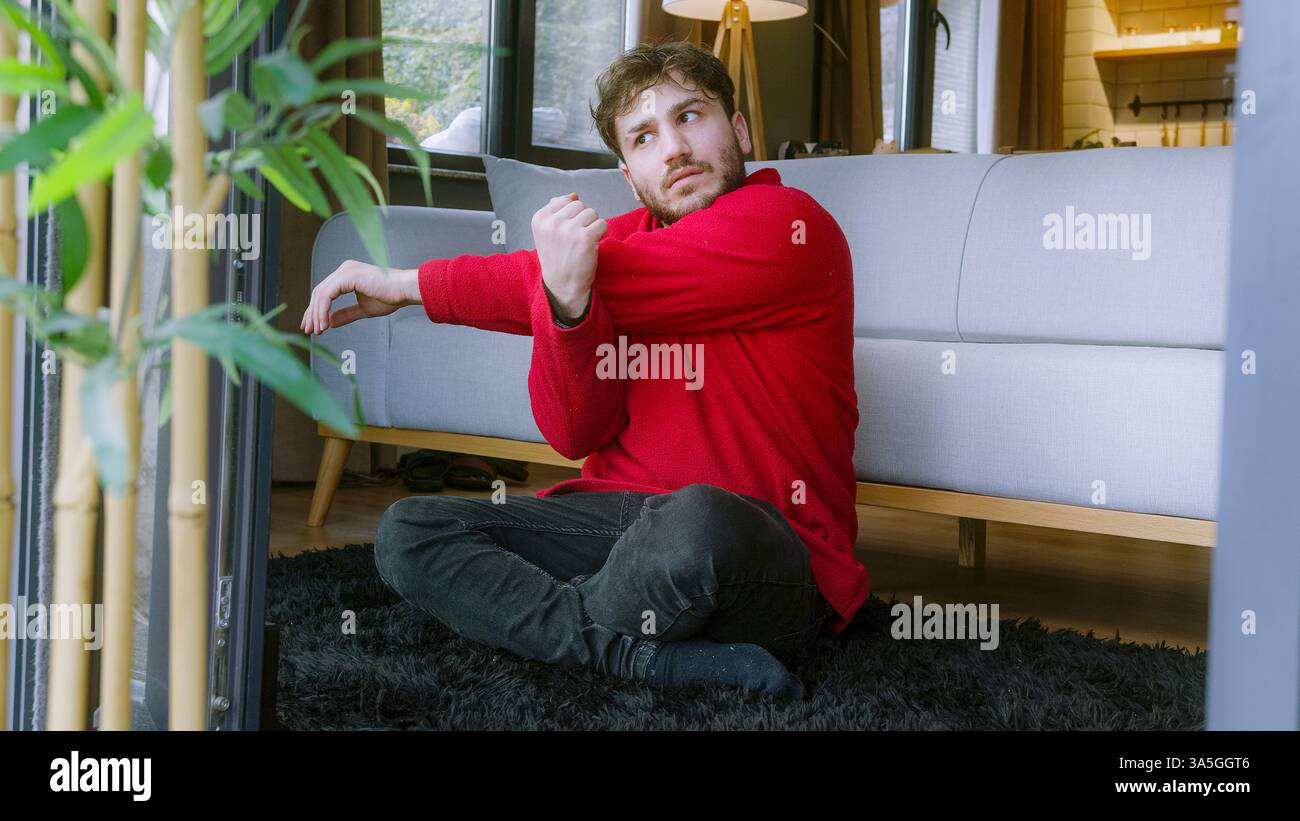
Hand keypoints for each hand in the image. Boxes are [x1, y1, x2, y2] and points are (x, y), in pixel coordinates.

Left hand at [301, 260, 419, 334]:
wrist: (405, 290)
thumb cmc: (391, 297)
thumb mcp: (363, 309)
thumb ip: (346, 314)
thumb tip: (330, 322)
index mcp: (347, 275)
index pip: (325, 292)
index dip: (316, 310)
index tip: (313, 326)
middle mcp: (344, 270)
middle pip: (319, 292)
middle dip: (312, 313)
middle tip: (309, 331)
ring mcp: (345, 271)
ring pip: (321, 294)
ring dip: (316, 314)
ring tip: (317, 331)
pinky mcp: (348, 276)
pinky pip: (328, 295)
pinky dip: (323, 310)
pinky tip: (324, 324)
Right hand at [532, 192, 607, 317]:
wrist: (563, 285)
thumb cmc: (557, 257)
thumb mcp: (547, 232)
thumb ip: (556, 211)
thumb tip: (573, 195)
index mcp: (539, 218)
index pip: (565, 200)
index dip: (571, 215)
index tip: (566, 233)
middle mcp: (552, 222)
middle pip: (580, 205)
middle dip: (583, 219)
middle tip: (577, 238)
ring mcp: (568, 230)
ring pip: (592, 213)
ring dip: (593, 226)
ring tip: (584, 242)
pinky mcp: (585, 238)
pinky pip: (602, 224)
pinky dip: (601, 234)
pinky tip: (593, 245)